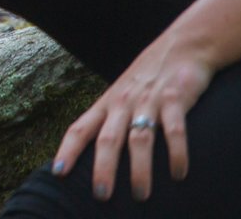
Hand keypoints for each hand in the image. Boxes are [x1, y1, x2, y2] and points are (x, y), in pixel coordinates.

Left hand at [51, 25, 215, 201]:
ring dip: (139, 169)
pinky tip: (179, 174)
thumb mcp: (123, 94)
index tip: (58, 173)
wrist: (182, 45)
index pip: (80, 128)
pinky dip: (176, 153)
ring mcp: (148, 100)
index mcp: (107, 103)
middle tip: (100, 195)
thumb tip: (100, 152)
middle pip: (108, 139)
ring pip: (139, 138)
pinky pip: (174, 130)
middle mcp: (123, 103)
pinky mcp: (175, 98)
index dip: (68, 150)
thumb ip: (113, 120)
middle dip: (102, 168)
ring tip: (140, 195)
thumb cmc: (148, 76)